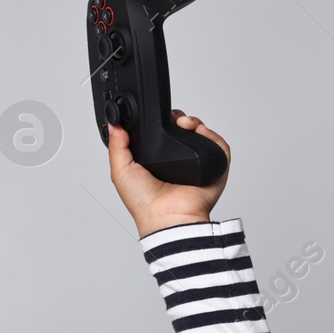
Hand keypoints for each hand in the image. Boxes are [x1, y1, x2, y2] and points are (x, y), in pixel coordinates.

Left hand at [108, 109, 230, 238]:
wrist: (167, 217)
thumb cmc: (144, 204)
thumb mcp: (121, 171)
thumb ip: (116, 146)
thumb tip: (114, 125)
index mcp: (157, 162)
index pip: (162, 134)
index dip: (160, 122)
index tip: (157, 115)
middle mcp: (177, 162)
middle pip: (183, 130)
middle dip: (179, 119)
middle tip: (173, 119)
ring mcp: (196, 164)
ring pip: (201, 134)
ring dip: (194, 123)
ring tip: (185, 124)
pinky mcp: (214, 167)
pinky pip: (219, 146)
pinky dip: (211, 135)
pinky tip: (199, 131)